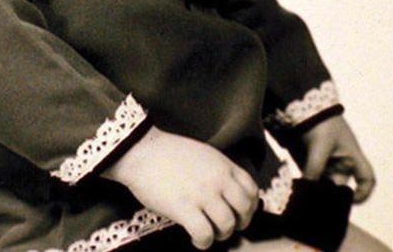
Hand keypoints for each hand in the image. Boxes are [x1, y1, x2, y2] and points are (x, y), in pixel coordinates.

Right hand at [101, 126, 258, 249]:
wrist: (141, 151)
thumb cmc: (168, 153)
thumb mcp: (202, 154)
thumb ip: (219, 171)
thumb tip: (229, 194)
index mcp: (222, 164)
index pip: (252, 190)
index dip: (249, 206)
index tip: (239, 213)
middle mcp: (217, 179)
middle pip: (244, 210)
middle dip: (239, 223)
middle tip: (224, 226)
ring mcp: (202, 194)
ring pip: (227, 225)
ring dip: (220, 234)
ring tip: (208, 232)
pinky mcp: (184, 208)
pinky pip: (205, 235)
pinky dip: (203, 242)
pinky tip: (195, 238)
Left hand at [301, 114, 375, 202]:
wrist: (304, 103)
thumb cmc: (321, 122)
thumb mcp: (320, 147)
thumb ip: (315, 170)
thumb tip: (308, 189)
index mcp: (351, 157)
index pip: (366, 178)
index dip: (363, 192)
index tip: (350, 198)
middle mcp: (342, 160)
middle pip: (339, 185)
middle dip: (329, 191)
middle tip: (316, 195)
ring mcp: (328, 158)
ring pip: (324, 180)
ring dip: (315, 184)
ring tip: (305, 185)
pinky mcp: (314, 156)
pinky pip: (312, 173)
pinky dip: (307, 177)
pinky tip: (299, 180)